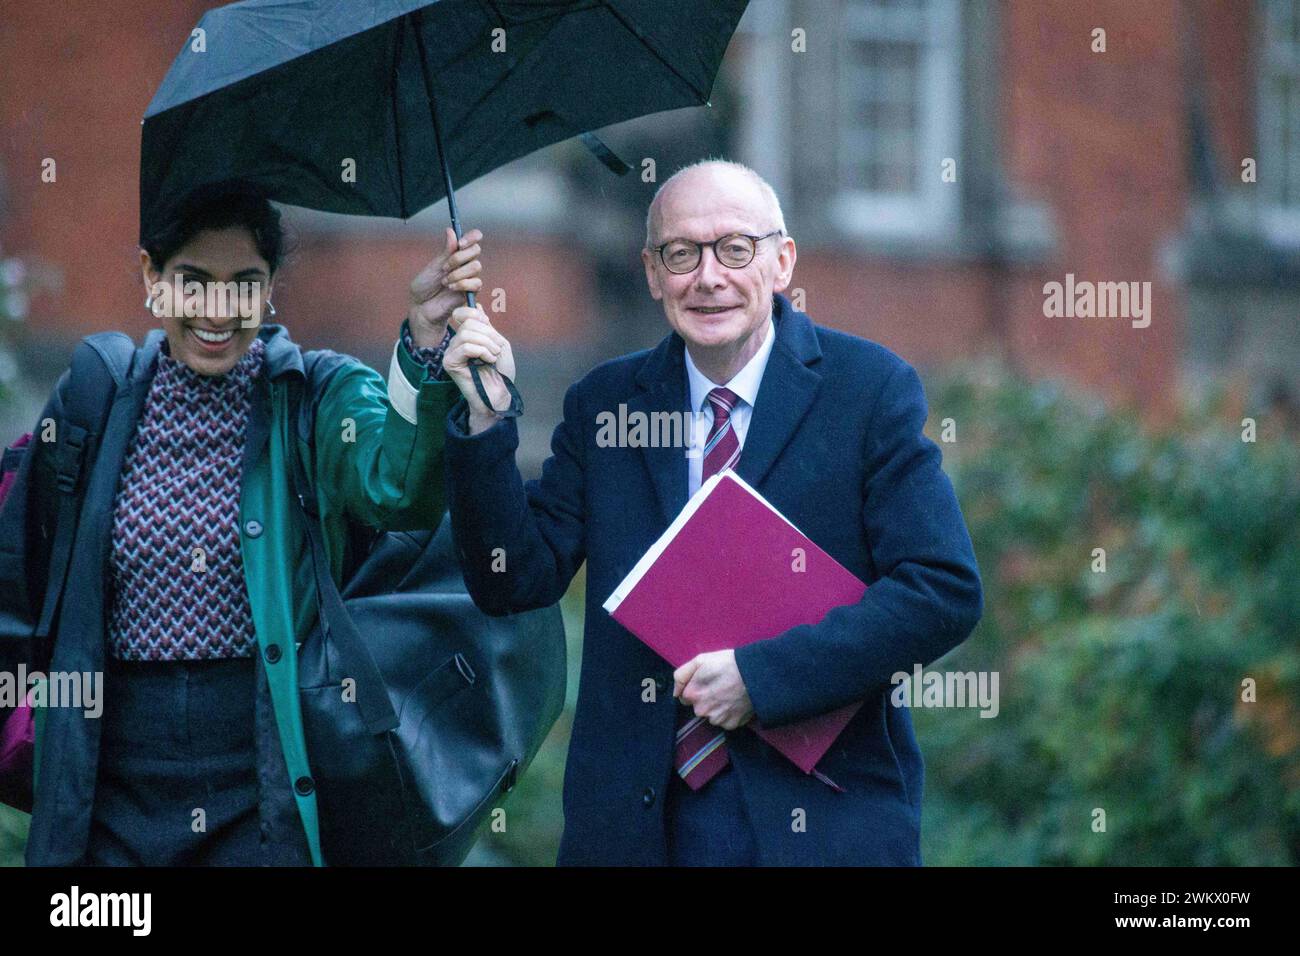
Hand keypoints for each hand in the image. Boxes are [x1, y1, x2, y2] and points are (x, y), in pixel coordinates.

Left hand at [407, 226, 483, 347]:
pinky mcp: (471, 292)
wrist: (421, 307)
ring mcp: (469, 278)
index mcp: (457, 255)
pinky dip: (462, 284)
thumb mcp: (434, 266)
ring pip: (476, 266)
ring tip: (444, 281)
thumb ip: (446, 251)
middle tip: (444, 267)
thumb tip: (451, 230)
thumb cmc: (425, 286)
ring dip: (458, 273)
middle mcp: (465, 265)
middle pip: (476, 251)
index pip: (474, 239)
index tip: (460, 243)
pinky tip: (450, 287)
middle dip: (459, 257)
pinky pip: (476, 283)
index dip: (472, 237)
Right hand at [442, 304, 515, 433]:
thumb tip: (476, 306)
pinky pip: (465, 347)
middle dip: (489, 334)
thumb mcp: (499, 343)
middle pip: (468, 323)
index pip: (464, 313)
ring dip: (487, 345)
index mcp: (466, 336)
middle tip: (497, 350)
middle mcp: (456, 343)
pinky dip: (482, 352)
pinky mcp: (449, 363)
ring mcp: (450, 353)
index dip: (479, 316)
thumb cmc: (501, 372)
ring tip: (494, 357)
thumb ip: (487, 326)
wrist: (500, 394)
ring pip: (467, 334)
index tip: (492, 332)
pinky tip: (487, 361)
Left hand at [674, 649, 753, 730]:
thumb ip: (682, 675)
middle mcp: (701, 710)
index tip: (706, 682)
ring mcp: (716, 719)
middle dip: (706, 699)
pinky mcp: (731, 724)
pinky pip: (726, 721)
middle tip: (720, 686)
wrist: (755, 674)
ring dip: (718, 708)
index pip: (685, 697)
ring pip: (712, 715)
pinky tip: (736, 702)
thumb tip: (676, 692)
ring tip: (730, 693)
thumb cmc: (727, 663)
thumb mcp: (700, 660)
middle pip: (699, 708)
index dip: (695, 689)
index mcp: (692, 694)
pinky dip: (730, 714)